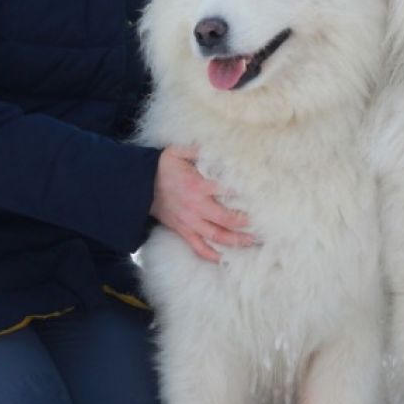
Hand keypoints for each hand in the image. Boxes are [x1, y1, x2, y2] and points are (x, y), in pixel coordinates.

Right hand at [151, 145, 255, 261]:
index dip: (244, 194)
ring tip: (253, 243)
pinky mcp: (183, 230)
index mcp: (197, 185)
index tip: (262, 197)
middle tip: (264, 225)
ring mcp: (189, 221)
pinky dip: (211, 255)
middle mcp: (196, 206)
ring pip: (216, 236)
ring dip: (236, 241)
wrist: (139, 185)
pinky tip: (225, 259)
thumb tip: (219, 144)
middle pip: (226, 219)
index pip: (226, 191)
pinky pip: (198, 247)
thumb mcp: (178, 151)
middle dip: (246, 224)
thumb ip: (198, 149)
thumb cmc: (163, 166)